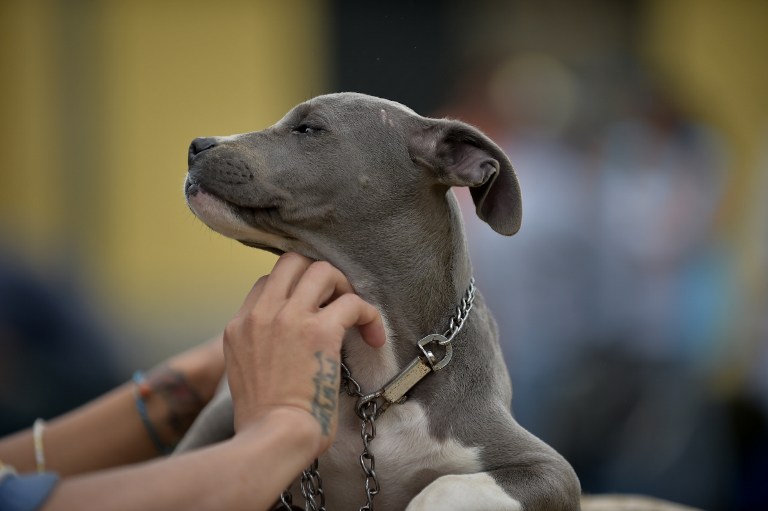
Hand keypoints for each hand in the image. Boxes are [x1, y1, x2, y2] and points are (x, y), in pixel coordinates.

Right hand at [224, 253, 384, 454]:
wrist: (272, 439)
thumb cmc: (264, 422)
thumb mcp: (243, 374)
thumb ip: (258, 349)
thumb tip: (284, 345)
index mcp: (239, 326)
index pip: (268, 283)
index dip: (295, 289)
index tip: (314, 309)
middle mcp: (261, 315)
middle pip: (292, 262)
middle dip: (319, 275)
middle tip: (336, 301)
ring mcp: (289, 319)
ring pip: (322, 271)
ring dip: (344, 287)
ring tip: (355, 315)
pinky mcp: (319, 331)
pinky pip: (353, 302)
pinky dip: (369, 315)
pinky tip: (373, 337)